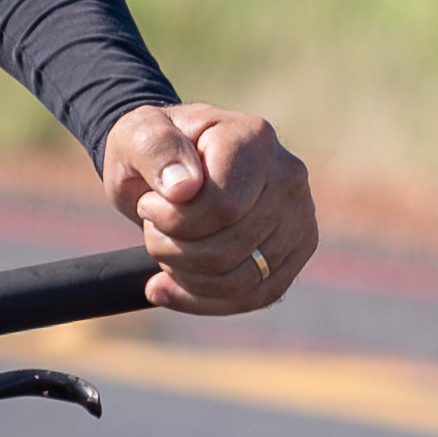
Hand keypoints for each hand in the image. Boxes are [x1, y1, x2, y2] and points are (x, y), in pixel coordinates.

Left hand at [99, 103, 313, 315]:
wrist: (172, 165)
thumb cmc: (154, 151)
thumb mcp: (137, 135)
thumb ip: (156, 149)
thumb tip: (184, 188)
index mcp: (252, 138)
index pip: (223, 207)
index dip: (175, 220)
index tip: (147, 204)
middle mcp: (288, 176)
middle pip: (230, 248)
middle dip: (174, 250)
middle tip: (152, 227)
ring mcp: (300, 216)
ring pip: (242, 280)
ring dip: (186, 277)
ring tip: (164, 249)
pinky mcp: (298, 250)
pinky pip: (256, 296)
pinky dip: (204, 301)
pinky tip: (167, 288)